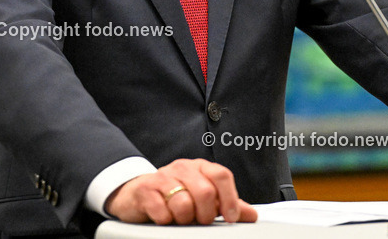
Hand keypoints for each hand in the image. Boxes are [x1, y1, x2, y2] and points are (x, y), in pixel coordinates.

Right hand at [105, 158, 258, 224]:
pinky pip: (163, 211)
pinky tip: (163, 216)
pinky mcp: (146, 190)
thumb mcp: (201, 198)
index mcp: (200, 167)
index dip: (229, 198)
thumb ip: (226, 205)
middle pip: (205, 192)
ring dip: (184, 219)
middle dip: (205, 214)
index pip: (221, 175)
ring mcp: (163, 177)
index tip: (230, 217)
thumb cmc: (173, 194)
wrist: (136, 192)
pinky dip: (165, 220)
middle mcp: (183, 168)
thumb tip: (251, 215)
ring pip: (184, 203)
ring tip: (179, 217)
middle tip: (199, 220)